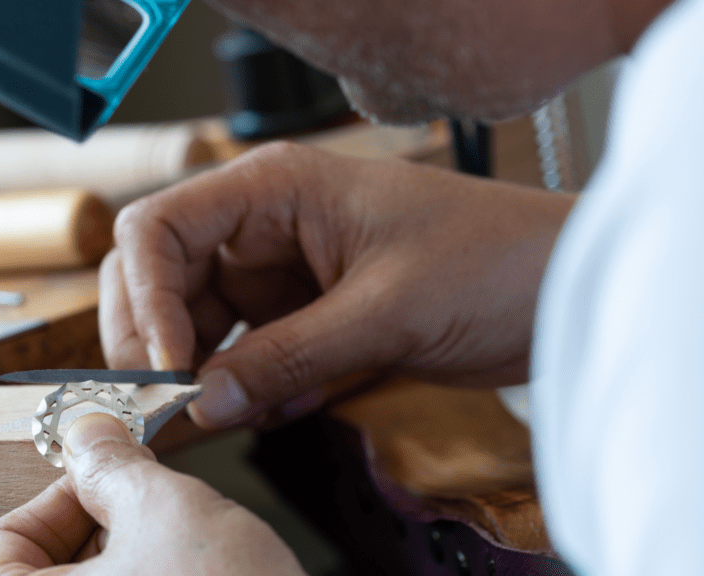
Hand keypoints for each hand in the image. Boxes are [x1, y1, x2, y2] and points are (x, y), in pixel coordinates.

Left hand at [0, 412, 305, 575]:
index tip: (99, 477)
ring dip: (126, 559)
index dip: (53, 499)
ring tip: (181, 540)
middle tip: (145, 497)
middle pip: (46, 574)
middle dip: (97, 525)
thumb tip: (88, 435)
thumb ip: (112, 465)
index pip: (0, 547)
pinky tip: (195, 572)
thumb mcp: (165, 508)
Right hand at [100, 142, 574, 427]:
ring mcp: (285, 275)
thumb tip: (203, 400)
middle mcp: (266, 228)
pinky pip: (251, 357)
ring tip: (236, 415)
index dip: (146, 298)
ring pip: (204, 328)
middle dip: (163, 344)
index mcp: (274, 189)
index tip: (167, 364)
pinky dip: (254, 390)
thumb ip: (287, 357)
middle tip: (176, 404)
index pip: (159, 230)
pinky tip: (285, 408)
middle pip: (166, 282)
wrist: (562, 292)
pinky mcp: (308, 318)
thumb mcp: (385, 310)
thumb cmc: (493, 259)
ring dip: (210, 377)